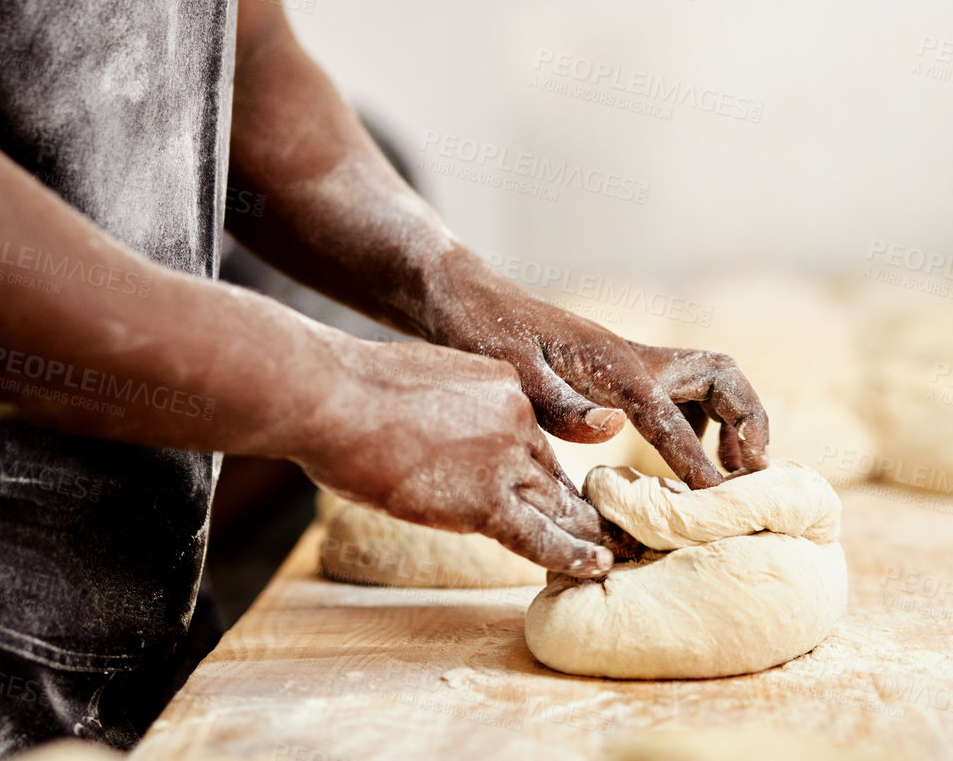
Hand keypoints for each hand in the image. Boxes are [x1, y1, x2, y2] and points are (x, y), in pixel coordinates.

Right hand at [287, 338, 615, 575]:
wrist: (334, 395)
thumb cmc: (354, 391)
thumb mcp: (418, 384)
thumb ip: (444, 412)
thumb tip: (435, 442)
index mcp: (499, 385)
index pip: (531, 438)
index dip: (544, 472)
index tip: (562, 492)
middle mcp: (515, 417)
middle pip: (555, 472)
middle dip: (581, 506)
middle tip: (614, 531)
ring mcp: (504, 458)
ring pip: (558, 504)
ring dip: (588, 534)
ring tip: (617, 557)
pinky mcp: (485, 499)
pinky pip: (538, 535)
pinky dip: (571, 555)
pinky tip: (595, 569)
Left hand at [422, 255, 769, 488]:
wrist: (466, 297)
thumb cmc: (481, 331)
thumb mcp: (512, 371)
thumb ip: (562, 404)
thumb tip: (615, 429)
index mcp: (613, 363)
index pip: (670, 415)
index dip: (696, 460)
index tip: (718, 501)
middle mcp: (634, 358)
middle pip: (722, 377)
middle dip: (751, 420)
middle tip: (754, 474)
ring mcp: (631, 363)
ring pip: (710, 383)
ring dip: (734, 422)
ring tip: (732, 474)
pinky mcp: (621, 374)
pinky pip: (681, 396)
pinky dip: (699, 426)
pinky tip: (686, 458)